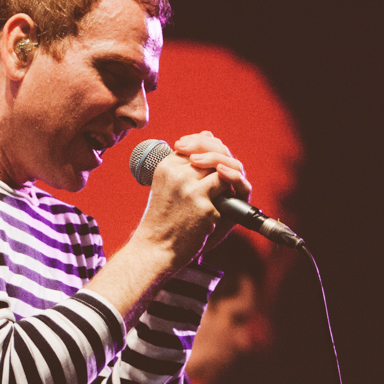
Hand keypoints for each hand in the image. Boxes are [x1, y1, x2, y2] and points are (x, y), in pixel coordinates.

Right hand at [134, 131, 251, 263]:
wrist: (154, 249)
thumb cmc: (163, 219)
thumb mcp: (168, 184)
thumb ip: (187, 161)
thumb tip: (208, 134)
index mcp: (166, 166)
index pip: (195, 145)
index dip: (209, 149)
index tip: (214, 161)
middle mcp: (178, 174)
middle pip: (213, 156)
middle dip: (225, 164)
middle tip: (225, 179)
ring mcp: (191, 190)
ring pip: (223, 172)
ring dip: (228, 183)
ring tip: (223, 195)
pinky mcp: (204, 206)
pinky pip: (227, 196)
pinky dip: (225, 205)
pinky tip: (214, 215)